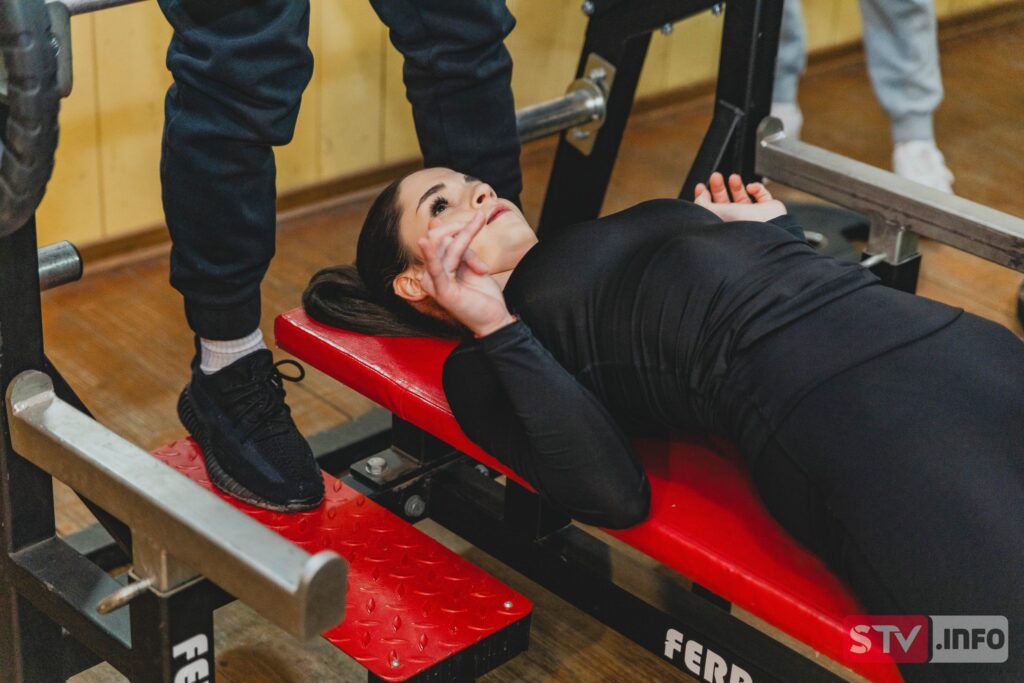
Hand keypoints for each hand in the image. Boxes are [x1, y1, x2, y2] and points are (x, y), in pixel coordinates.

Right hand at [417, 211, 514, 336]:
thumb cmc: (482, 294)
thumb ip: (457, 245)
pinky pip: (436, 269)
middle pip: (442, 239)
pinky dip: (430, 255)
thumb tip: (433, 221)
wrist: (494, 319)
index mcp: (435, 268)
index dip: (458, 227)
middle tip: (481, 222)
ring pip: (448, 249)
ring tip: (482, 269)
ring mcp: (434, 283)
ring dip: (469, 244)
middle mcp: (429, 275)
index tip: (479, 220)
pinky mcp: (442, 292)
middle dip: (464, 232)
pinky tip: (424, 242)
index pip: (440, 237)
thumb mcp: (470, 264)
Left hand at [694, 172, 786, 221]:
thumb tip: (700, 194)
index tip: (700, 186)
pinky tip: (751, 188)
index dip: (704, 197)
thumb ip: (701, 202)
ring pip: (743, 198)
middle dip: (719, 188)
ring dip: (736, 185)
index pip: (711, 210)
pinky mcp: (768, 210)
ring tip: (733, 178)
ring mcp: (753, 216)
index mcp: (722, 225)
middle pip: (725, 202)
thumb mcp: (711, 212)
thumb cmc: (735, 226)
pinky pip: (762, 195)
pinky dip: (756, 188)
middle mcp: (737, 222)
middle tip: (715, 176)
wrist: (763, 231)